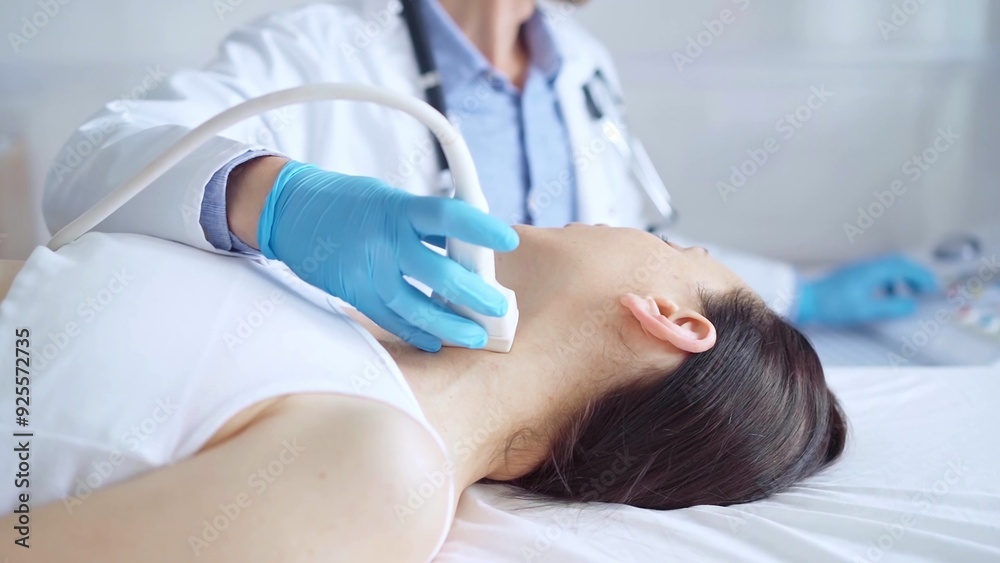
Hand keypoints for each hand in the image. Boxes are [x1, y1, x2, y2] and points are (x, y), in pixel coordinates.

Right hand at [245, 160, 518, 351]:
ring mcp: (365, 270)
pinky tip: (437, 342)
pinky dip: (415, 332)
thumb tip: (470, 247)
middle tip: (498, 307)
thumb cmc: (350, 202)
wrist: (288, 210)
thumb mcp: (389, 199)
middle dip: (474, 294)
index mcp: (398, 208)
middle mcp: (383, 240)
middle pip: (439, 273)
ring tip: (474, 336)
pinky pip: (389, 319)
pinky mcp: (352, 292)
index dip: (480, 228)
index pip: (447, 216)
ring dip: (448, 324)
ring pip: (414, 306)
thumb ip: (425, 224)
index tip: (508, 241)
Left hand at [796, 255, 938, 325]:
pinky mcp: (855, 274)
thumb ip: (891, 307)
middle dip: (917, 276)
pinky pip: (880, 273)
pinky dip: (890, 282)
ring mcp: (861, 268)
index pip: (906, 267)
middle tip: (926, 292)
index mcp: (874, 270)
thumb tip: (912, 305)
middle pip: (901, 263)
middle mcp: (869, 265)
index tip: (934, 289)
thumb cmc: (833, 305)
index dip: (923, 277)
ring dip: (904, 279)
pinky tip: (888, 297)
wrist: (806, 299)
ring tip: (909, 297)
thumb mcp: (865, 310)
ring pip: (890, 268)